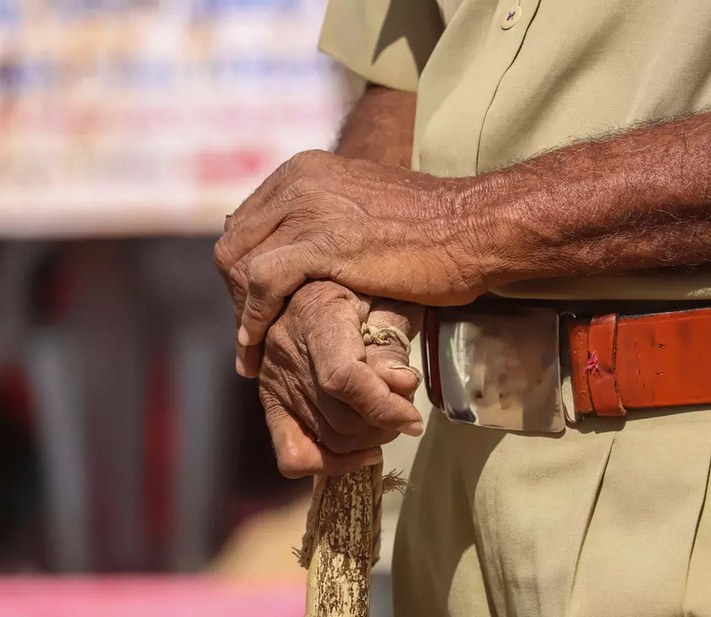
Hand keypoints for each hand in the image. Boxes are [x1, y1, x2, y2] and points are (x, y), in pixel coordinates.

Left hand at [214, 150, 498, 365]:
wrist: (475, 228)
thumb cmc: (435, 230)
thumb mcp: (366, 212)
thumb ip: (329, 222)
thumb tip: (304, 250)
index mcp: (305, 170)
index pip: (248, 223)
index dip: (243, 272)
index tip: (253, 310)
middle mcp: (299, 181)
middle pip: (235, 243)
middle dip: (235, 296)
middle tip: (250, 338)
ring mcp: (308, 208)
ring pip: (238, 263)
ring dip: (240, 314)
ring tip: (251, 353)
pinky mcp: (320, 241)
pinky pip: (262, 283)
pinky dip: (252, 321)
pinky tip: (257, 351)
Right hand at [260, 281, 423, 477]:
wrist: (310, 281)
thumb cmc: (359, 286)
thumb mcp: (386, 297)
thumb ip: (393, 341)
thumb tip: (402, 384)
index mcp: (316, 315)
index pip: (343, 377)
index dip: (383, 406)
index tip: (413, 419)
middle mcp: (286, 351)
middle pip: (339, 417)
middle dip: (383, 424)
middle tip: (404, 411)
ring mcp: (274, 381)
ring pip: (326, 439)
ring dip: (366, 441)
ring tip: (386, 421)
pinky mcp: (271, 401)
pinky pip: (291, 453)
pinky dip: (328, 464)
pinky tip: (358, 453)